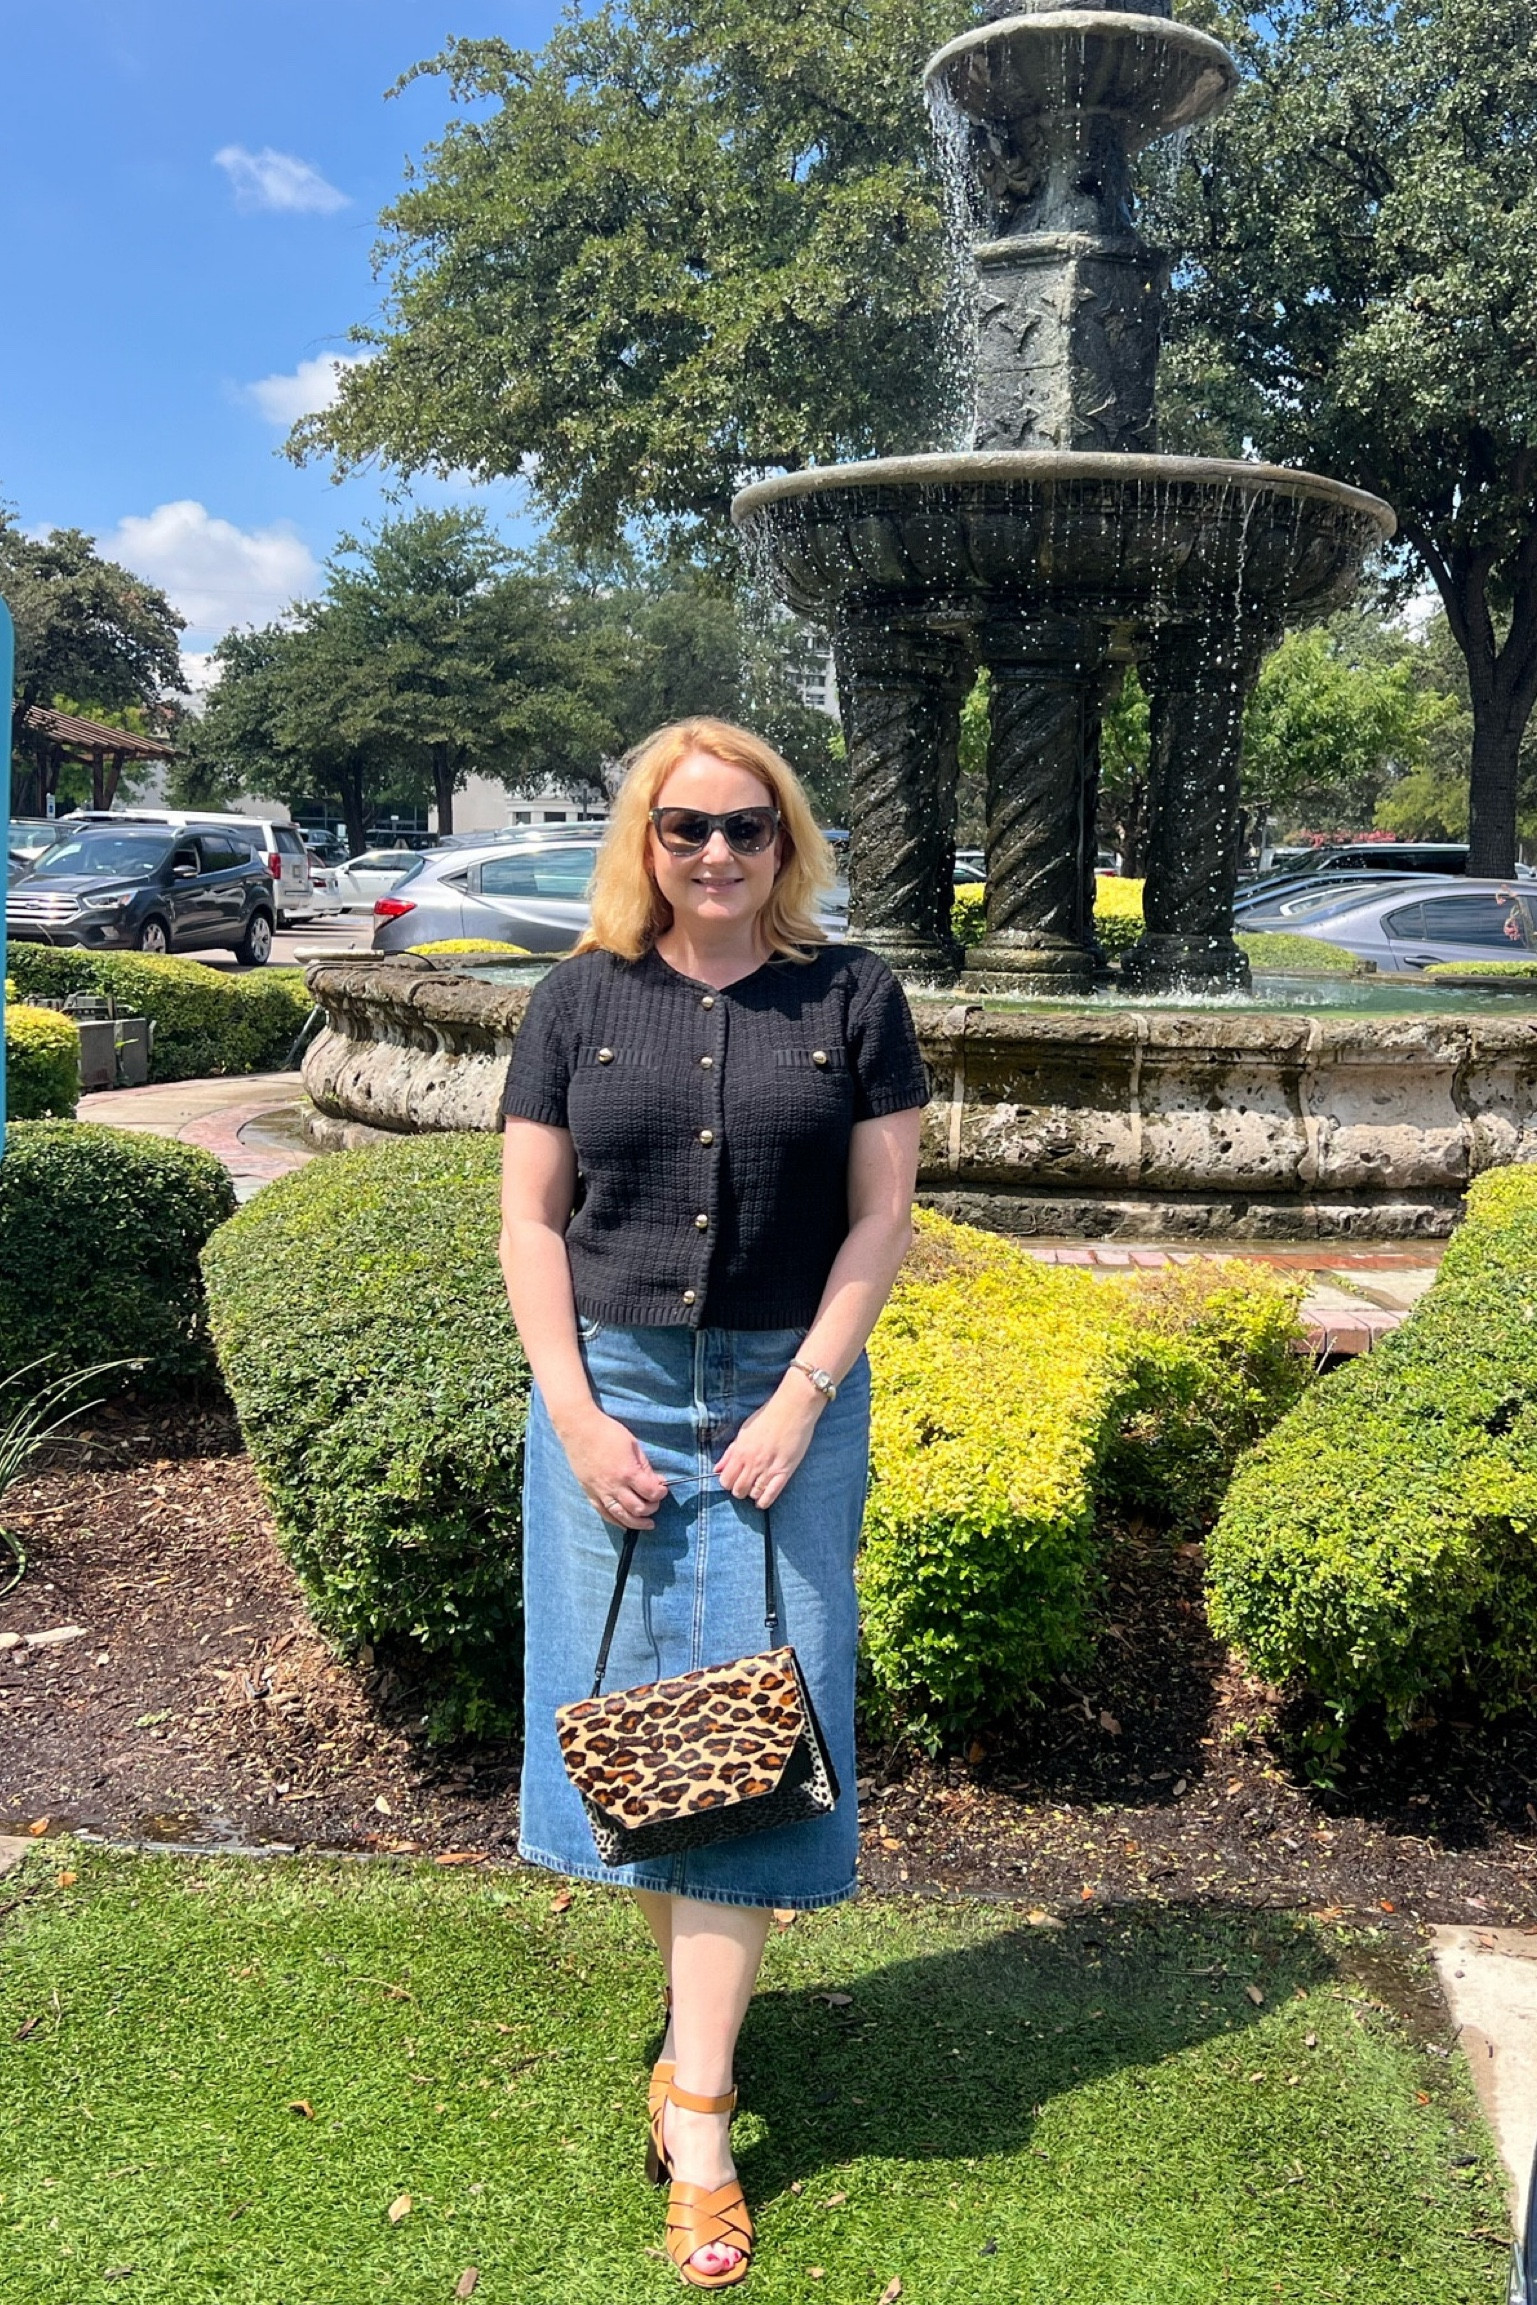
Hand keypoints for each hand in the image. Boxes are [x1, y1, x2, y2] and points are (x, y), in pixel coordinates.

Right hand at [559, 1408, 669, 1527]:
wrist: (579, 1429)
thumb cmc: (607, 1432)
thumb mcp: (633, 1445)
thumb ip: (645, 1467)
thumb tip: (658, 1482)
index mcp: (628, 1472)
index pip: (651, 1492)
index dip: (661, 1493)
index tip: (663, 1490)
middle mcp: (614, 1486)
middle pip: (638, 1508)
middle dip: (652, 1508)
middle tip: (655, 1502)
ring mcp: (600, 1492)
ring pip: (621, 1516)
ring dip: (637, 1523)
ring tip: (647, 1524)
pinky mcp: (589, 1493)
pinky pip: (604, 1514)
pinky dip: (617, 1522)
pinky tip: (626, 1524)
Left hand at [714, 1379, 823, 1511]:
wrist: (793, 1409)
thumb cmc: (768, 1416)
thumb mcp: (743, 1432)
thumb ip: (730, 1452)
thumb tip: (717, 1469)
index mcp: (740, 1451)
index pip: (725, 1480)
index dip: (728, 1482)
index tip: (733, 1479)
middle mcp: (752, 1462)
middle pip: (738, 1490)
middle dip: (739, 1490)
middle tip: (745, 1484)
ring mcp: (768, 1468)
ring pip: (753, 1494)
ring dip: (752, 1494)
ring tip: (756, 1487)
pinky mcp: (784, 1471)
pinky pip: (771, 1494)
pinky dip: (765, 1501)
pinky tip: (762, 1501)